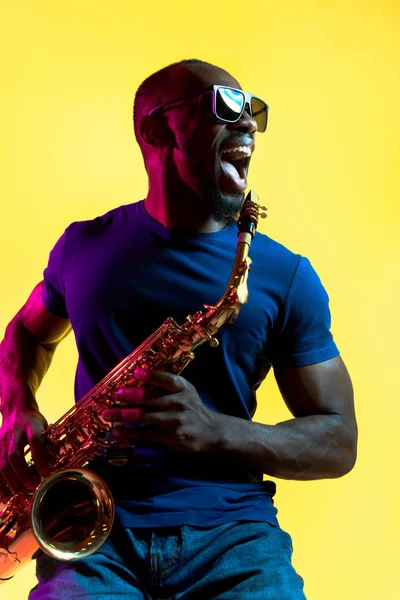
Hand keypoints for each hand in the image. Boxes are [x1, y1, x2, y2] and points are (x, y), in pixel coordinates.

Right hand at [0, 384, 49, 501]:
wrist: (15, 408)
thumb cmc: (33, 421)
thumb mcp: (45, 427)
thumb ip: (48, 443)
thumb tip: (56, 466)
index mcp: (31, 425)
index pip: (35, 441)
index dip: (39, 457)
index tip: (44, 473)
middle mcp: (13, 433)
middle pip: (14, 455)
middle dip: (22, 474)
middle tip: (31, 488)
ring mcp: (0, 441)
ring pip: (1, 464)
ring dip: (9, 482)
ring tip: (17, 497)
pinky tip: (4, 496)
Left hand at [102, 368, 221, 453]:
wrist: (210, 431)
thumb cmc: (191, 406)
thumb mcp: (185, 390)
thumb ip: (166, 384)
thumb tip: (136, 377)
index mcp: (182, 387)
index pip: (166, 379)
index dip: (150, 376)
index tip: (135, 372)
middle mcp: (179, 402)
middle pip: (150, 398)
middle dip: (128, 396)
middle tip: (113, 395)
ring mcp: (174, 420)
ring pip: (144, 417)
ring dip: (123, 415)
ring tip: (107, 414)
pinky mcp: (169, 436)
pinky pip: (145, 434)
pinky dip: (130, 432)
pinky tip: (117, 430)